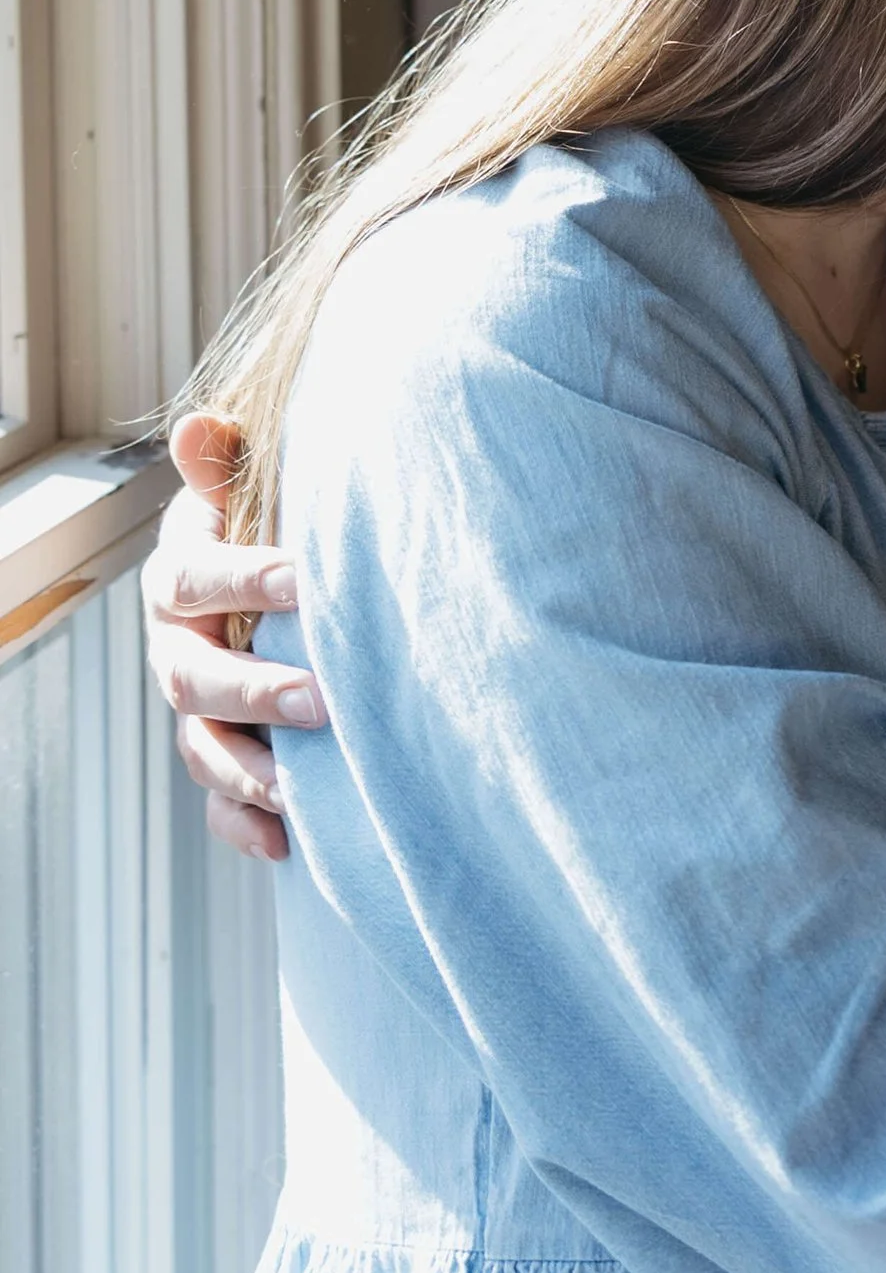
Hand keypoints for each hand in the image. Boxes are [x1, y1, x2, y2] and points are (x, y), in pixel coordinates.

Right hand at [139, 413, 321, 861]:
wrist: (296, 593)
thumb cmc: (283, 529)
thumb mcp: (260, 491)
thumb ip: (232, 464)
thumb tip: (201, 428)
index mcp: (183, 577)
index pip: (190, 578)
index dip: (240, 579)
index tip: (302, 582)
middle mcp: (178, 646)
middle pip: (192, 677)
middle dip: (254, 691)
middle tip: (321, 699)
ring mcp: (199, 711)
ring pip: (202, 747)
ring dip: (248, 770)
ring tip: (301, 790)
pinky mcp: (224, 760)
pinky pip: (219, 805)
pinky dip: (244, 826)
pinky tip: (284, 845)